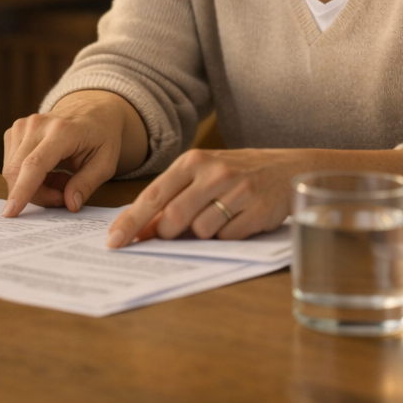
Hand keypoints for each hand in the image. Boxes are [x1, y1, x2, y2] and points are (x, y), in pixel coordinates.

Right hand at [0, 90, 145, 216]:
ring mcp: (22, 126)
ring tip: (60, 180)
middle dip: (36, 195)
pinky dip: (28, 177)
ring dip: (34, 186)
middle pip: (18, 171)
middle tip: (62, 197)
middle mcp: (37, 125)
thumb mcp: (106, 163)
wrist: (93, 111)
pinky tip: (49, 172)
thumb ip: (87, 184)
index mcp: (62, 131)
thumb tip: (70, 204)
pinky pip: (12, 165)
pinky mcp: (15, 131)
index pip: (34, 164)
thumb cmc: (102, 137)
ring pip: (12, 171)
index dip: (22, 190)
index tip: (10, 212)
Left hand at [105, 148, 303, 247]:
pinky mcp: (257, 210)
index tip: (114, 241)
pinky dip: (226, 237)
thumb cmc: (237, 174)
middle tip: (171, 236)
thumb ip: (172, 197)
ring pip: (201, 231)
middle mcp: (213, 172)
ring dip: (202, 235)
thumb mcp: (202, 175)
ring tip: (217, 217)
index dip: (131, 221)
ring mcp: (237, 190)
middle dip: (167, 234)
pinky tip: (237, 220)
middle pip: (174, 218)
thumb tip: (139, 229)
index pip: (153, 195)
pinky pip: (227, 237)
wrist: (288, 168)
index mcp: (193, 161)